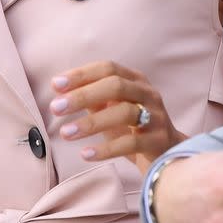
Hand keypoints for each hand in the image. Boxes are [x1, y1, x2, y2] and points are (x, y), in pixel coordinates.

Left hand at [49, 61, 185, 173]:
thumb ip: (92, 98)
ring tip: (66, 133)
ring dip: (91, 123)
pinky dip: (106, 149)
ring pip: (124, 112)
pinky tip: (86, 154)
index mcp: (135, 79)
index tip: (55, 85)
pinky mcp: (158, 140)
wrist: (166, 154)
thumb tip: (60, 91)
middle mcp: (147, 92)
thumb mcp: (111, 108)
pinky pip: (131, 142)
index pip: (108, 68)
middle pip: (116, 86)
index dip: (82, 74)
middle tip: (56, 108)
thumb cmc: (132, 127)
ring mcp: (156, 116)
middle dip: (83, 95)